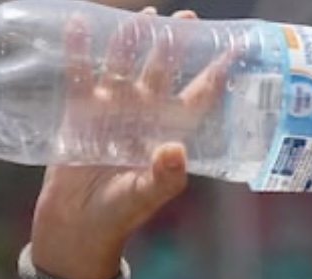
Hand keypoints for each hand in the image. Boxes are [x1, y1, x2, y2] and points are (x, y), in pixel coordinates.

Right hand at [29, 7, 228, 278]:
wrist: (78, 225)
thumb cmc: (120, 213)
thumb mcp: (146, 196)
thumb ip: (164, 175)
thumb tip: (176, 149)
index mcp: (168, 132)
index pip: (198, 97)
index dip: (215, 75)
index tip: (233, 50)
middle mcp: (143, 114)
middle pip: (162, 70)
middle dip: (174, 44)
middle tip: (187, 17)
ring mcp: (111, 108)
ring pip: (124, 64)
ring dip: (132, 40)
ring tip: (143, 15)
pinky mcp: (79, 110)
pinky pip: (80, 73)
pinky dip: (80, 50)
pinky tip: (82, 24)